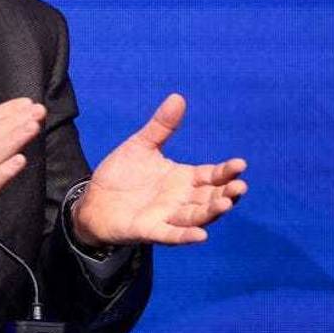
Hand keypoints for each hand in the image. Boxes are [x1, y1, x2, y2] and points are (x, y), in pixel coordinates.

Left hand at [73, 93, 247, 246]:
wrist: (93, 199)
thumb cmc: (121, 174)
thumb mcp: (141, 145)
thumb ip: (161, 126)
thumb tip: (178, 97)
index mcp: (183, 178)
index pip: (211, 175)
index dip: (226, 171)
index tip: (240, 164)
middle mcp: (181, 199)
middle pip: (210, 197)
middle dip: (226, 193)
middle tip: (239, 186)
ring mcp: (167, 216)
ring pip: (196, 216)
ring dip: (212, 212)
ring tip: (226, 204)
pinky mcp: (150, 230)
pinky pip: (172, 235)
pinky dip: (186, 236)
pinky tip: (201, 235)